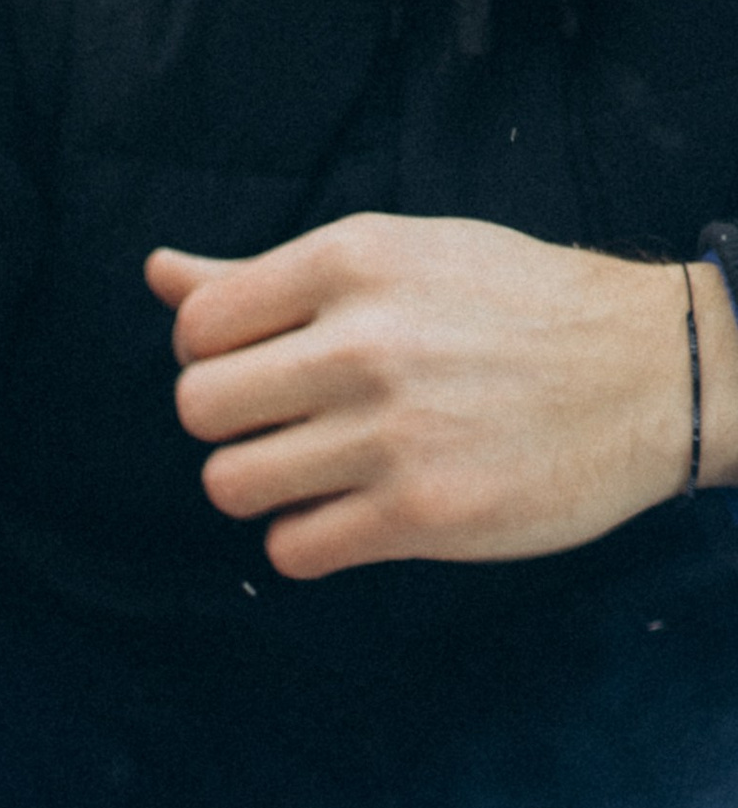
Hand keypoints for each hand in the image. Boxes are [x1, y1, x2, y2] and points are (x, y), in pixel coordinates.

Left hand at [147, 215, 737, 580]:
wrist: (649, 371)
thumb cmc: (511, 309)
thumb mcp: (399, 258)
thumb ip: (268, 278)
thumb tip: (158, 274)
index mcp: (352, 262)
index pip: (197, 327)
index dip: (213, 356)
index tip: (265, 367)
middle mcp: (363, 342)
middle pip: (197, 409)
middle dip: (229, 426)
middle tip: (289, 425)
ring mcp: (389, 433)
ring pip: (231, 485)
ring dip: (262, 489)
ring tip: (320, 471)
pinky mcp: (417, 515)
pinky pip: (292, 549)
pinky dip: (308, 541)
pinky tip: (355, 513)